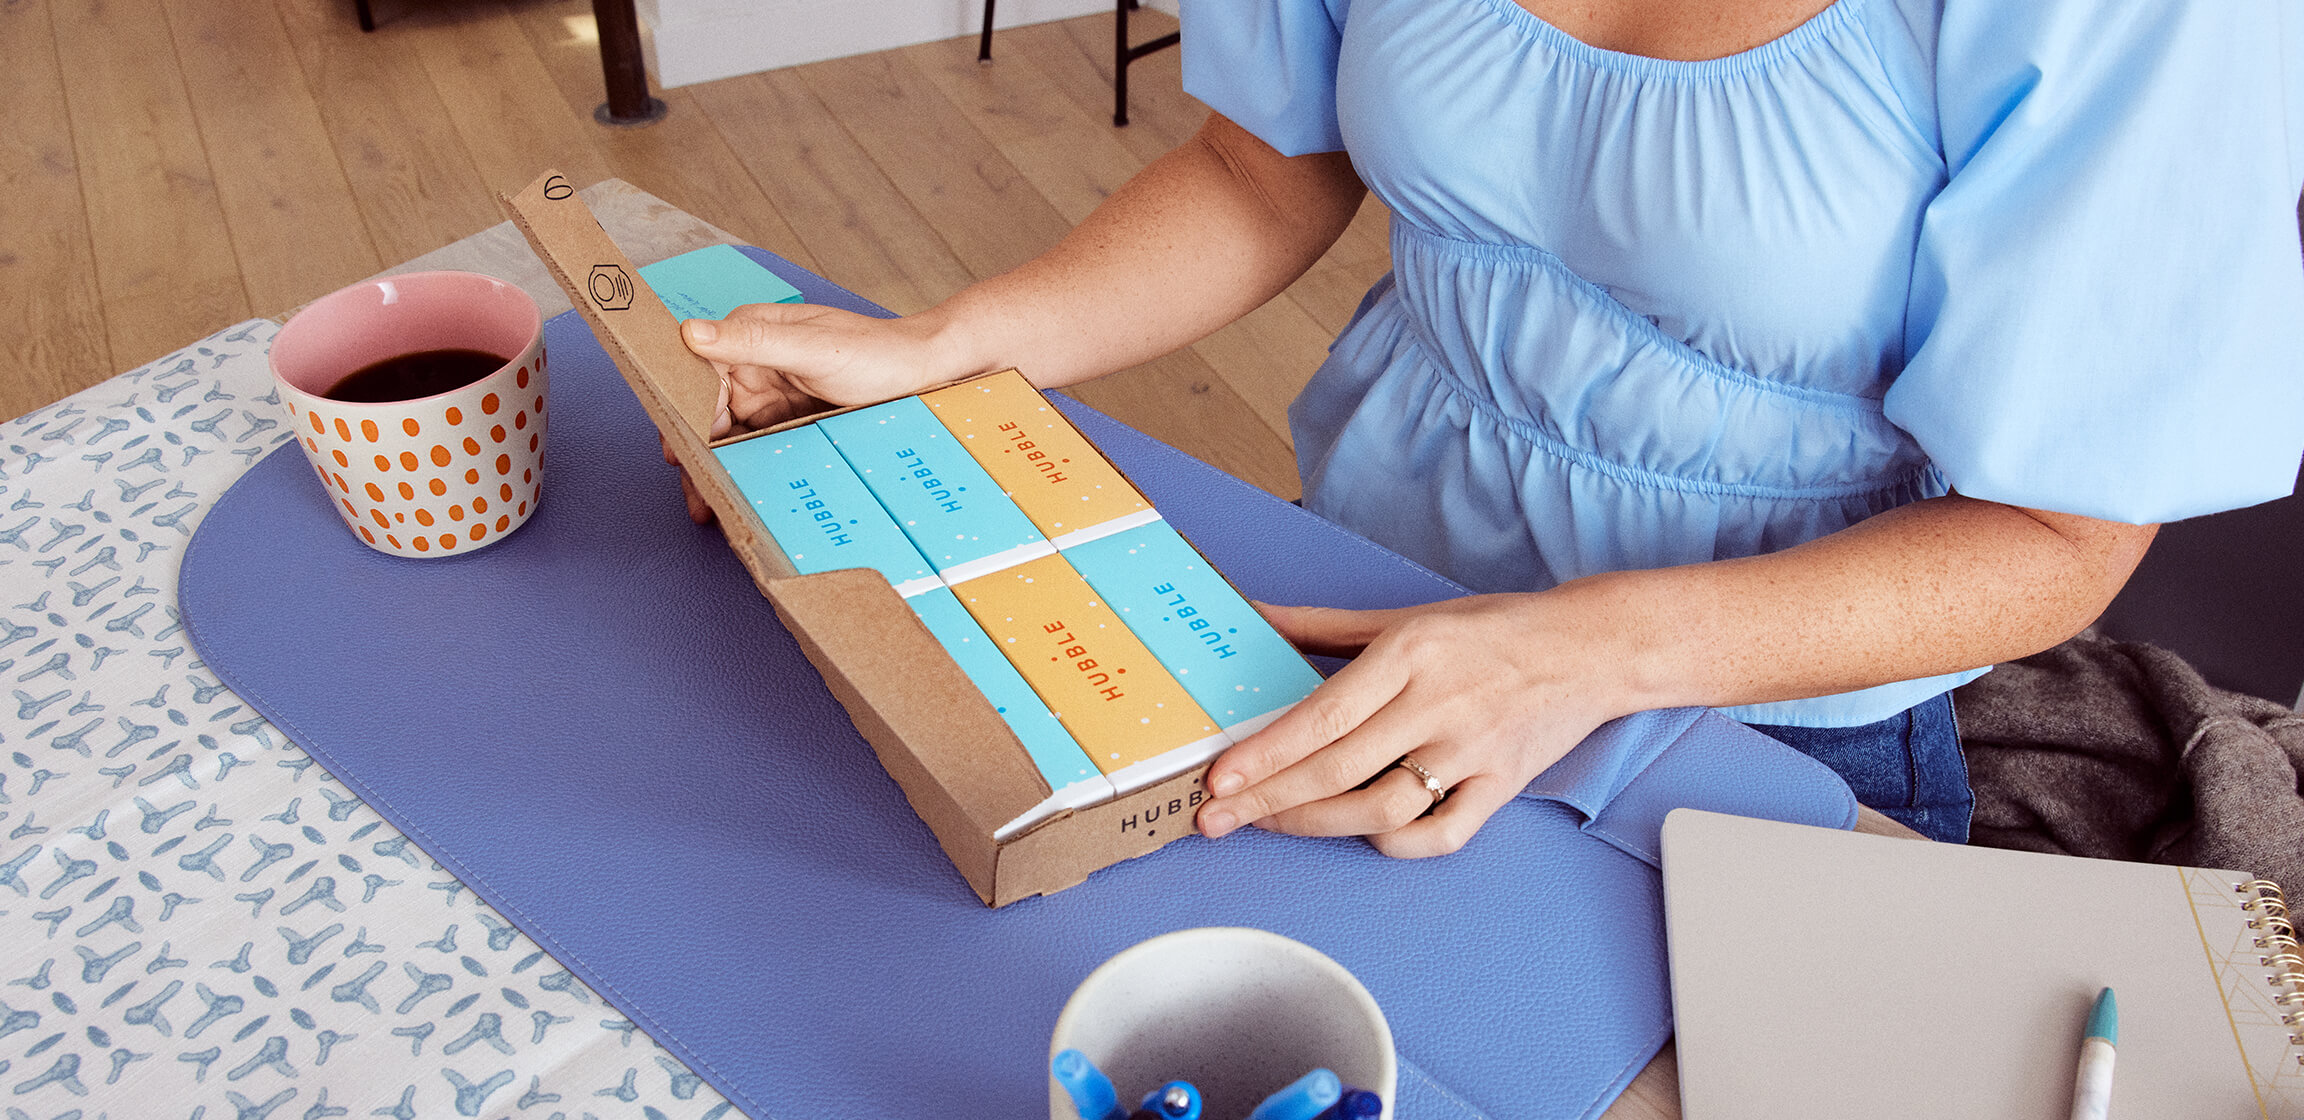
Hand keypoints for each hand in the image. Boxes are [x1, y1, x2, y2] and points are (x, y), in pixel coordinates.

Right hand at [667, 303, 968, 521]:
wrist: (928, 372)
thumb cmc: (878, 352)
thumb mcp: (814, 349)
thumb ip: (752, 343)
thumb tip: (690, 334)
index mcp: (750, 333)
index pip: (695, 373)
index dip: (680, 412)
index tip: (677, 450)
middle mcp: (753, 362)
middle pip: (706, 411)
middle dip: (695, 452)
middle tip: (696, 495)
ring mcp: (770, 393)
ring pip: (728, 435)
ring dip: (716, 468)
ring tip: (710, 506)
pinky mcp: (788, 419)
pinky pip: (756, 447)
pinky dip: (745, 471)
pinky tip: (738, 497)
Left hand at [1194, 594, 1629, 857]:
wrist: (1590, 649)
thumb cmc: (1492, 630)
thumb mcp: (1404, 615)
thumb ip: (1323, 624)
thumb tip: (1254, 617)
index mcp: (1412, 654)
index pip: (1324, 715)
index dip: (1266, 753)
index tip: (1219, 778)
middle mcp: (1440, 705)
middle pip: (1339, 769)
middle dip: (1266, 800)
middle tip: (1214, 819)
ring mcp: (1473, 754)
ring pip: (1381, 810)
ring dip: (1315, 825)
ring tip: (1269, 824)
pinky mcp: (1501, 788)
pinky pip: (1439, 836)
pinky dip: (1393, 842)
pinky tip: (1356, 832)